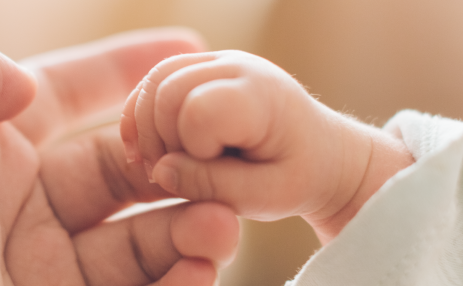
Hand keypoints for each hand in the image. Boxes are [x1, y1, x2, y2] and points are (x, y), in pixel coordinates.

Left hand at [0, 27, 239, 284]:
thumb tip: (24, 85)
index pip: (66, 96)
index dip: (120, 68)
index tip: (185, 43)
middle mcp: (14, 210)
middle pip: (117, 176)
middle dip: (177, 167)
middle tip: (221, 166)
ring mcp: (37, 273)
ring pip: (134, 247)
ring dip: (191, 231)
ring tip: (220, 226)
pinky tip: (198, 270)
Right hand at [120, 50, 413, 243]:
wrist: (320, 152)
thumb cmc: (299, 177)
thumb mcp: (266, 198)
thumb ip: (213, 187)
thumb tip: (161, 171)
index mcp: (260, 97)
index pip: (197, 111)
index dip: (191, 151)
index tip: (211, 175)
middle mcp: (237, 66)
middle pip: (166, 90)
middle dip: (160, 140)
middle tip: (175, 178)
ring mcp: (217, 61)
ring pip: (154, 81)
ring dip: (147, 128)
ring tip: (164, 164)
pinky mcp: (200, 68)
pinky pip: (154, 80)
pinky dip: (143, 115)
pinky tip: (149, 148)